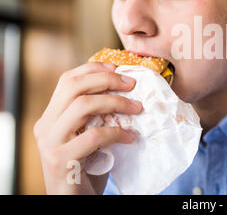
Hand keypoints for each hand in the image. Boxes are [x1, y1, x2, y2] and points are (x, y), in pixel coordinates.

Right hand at [33, 62, 142, 193]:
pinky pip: (95, 135)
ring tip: (137, 108)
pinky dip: (117, 133)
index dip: (93, 69)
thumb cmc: (87, 167)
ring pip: (83, 106)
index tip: (117, 68)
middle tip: (133, 84)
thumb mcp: (88, 135)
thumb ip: (96, 116)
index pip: (67, 80)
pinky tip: (131, 138)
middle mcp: (45, 126)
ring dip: (116, 102)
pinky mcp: (61, 160)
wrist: (75, 200)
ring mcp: (51, 142)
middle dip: (107, 80)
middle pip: (74, 87)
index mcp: (51, 116)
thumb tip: (127, 90)